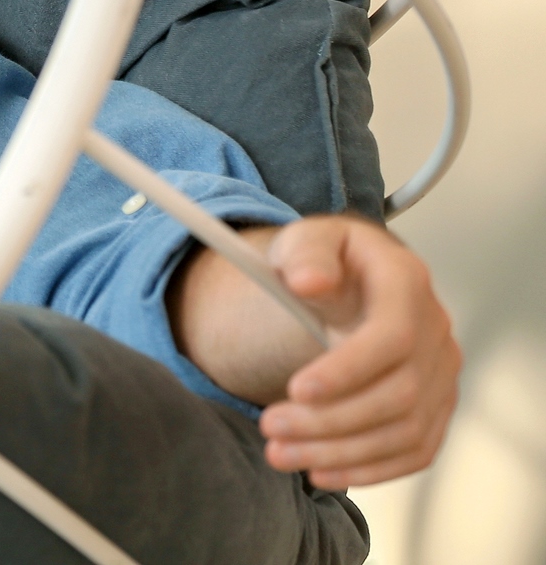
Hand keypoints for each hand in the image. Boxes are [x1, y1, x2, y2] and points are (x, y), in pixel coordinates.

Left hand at [171, 215, 459, 489]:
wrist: (349, 278)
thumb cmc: (324, 260)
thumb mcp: (306, 240)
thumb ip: (306, 254)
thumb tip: (308, 279)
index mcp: (407, 283)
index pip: (394, 337)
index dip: (349, 370)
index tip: (297, 389)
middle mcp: (435, 331)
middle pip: (398, 394)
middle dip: (330, 420)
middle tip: (270, 427)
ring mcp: (440, 374)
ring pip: (405, 431)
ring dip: (341, 452)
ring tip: (280, 452)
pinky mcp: (434, 406)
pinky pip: (414, 451)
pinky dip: (369, 468)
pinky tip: (320, 471)